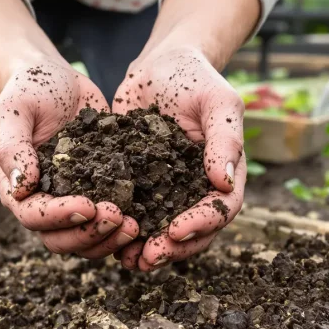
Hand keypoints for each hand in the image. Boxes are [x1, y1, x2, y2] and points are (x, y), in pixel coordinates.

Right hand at [0, 59, 139, 257]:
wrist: (56, 79)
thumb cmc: (27, 91)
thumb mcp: (13, 112)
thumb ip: (12, 148)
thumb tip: (23, 185)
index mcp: (19, 189)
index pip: (34, 217)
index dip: (59, 217)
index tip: (87, 206)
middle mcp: (45, 201)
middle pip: (62, 239)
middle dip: (90, 234)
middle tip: (118, 217)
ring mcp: (73, 199)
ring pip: (88, 238)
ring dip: (110, 237)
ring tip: (135, 224)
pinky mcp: (100, 190)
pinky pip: (111, 219)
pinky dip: (126, 224)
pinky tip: (148, 215)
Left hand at [112, 46, 245, 270]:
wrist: (157, 68)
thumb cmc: (193, 79)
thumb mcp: (217, 101)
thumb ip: (224, 139)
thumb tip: (225, 182)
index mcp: (222, 173)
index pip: (221, 208)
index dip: (201, 224)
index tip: (176, 230)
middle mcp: (194, 188)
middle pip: (192, 231)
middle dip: (172, 248)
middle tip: (148, 257)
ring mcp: (166, 190)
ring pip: (162, 231)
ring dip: (146, 249)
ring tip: (127, 260)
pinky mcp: (136, 185)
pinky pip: (133, 214)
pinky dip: (122, 231)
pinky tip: (104, 239)